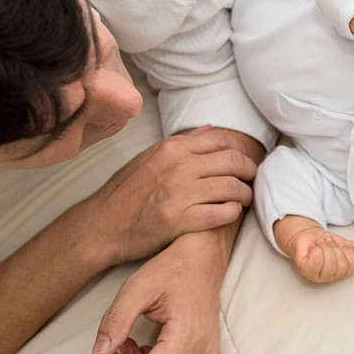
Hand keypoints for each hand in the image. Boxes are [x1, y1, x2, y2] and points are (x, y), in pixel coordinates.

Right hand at [83, 126, 257, 265]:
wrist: (100, 225)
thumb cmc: (125, 192)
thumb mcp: (149, 157)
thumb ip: (182, 143)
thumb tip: (210, 129)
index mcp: (171, 149)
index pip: (221, 141)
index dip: (241, 150)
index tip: (246, 161)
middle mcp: (177, 167)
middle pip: (232, 161)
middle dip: (250, 171)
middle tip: (252, 180)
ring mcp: (179, 193)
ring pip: (231, 187)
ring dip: (245, 194)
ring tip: (244, 199)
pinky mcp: (179, 220)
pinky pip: (220, 213)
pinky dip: (232, 213)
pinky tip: (232, 214)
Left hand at [92, 229, 230, 353]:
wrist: (203, 260)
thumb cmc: (173, 269)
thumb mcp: (137, 287)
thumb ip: (116, 320)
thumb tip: (100, 352)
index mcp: (190, 334)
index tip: (106, 351)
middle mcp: (204, 352)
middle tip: (111, 346)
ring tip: (128, 344)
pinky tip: (144, 348)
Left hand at [289, 228, 353, 283]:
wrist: (306, 236)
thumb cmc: (323, 242)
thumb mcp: (342, 243)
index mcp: (340, 271)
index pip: (352, 265)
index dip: (348, 250)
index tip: (340, 245)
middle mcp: (330, 276)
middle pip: (341, 264)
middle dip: (335, 247)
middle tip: (328, 243)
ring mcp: (317, 275)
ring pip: (330, 262)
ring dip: (325, 246)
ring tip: (320, 244)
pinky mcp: (306, 270)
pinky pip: (316, 260)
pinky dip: (316, 249)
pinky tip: (314, 248)